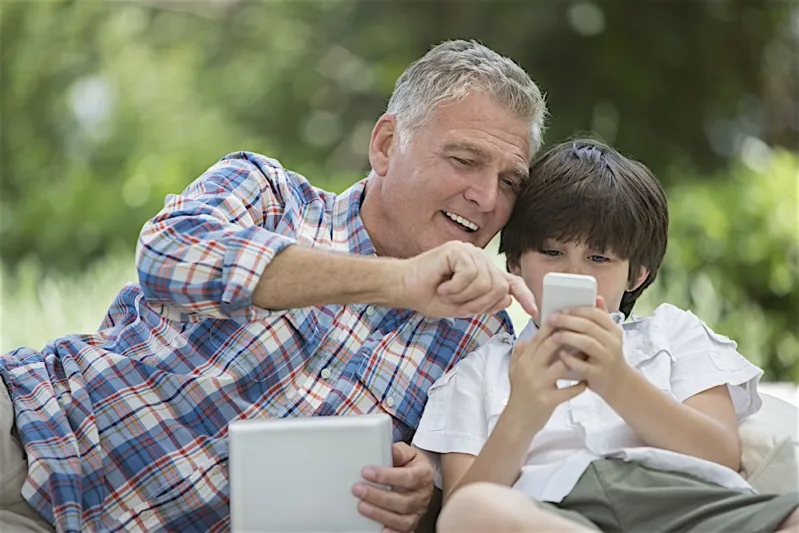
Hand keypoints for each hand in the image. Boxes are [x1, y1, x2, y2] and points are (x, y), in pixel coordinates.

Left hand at [352, 443, 433, 532]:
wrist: (421, 477)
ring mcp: (417, 512)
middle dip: (378, 496)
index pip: (407, 478)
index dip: (386, 476)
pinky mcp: (411, 524)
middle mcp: (422, 496)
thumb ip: (397, 451)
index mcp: (423, 475)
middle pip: (403, 501)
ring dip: (380, 514)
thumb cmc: (411, 465)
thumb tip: (388, 449)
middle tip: (358, 490)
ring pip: (402, 520)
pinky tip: (379, 530)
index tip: (366, 472)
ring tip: (362, 506)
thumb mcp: (407, 453)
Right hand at [397, 241, 536, 318]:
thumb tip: (507, 299)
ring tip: (446, 293)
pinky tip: (442, 285)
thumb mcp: (462, 307)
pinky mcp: (457, 250)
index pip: (510, 282)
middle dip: (479, 303)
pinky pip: (470, 275)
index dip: (524, 296)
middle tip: (457, 304)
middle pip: (498, 287)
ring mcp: (469, 252)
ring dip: (464, 297)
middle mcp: (479, 259)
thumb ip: (485, 304)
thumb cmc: (428, 296)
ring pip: (485, 283)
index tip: (534, 312)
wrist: (404, 288)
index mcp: (482, 272)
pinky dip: (455, 288)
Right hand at [507, 317, 585, 417]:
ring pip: (561, 366)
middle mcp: (529, 370)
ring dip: (577, 359)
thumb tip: (525, 340)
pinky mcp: (547, 400)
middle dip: (568, 337)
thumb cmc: (519, 395)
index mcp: (523, 361)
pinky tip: (586, 382)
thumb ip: (519, 355)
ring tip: (588, 355)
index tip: (566, 317)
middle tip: (583, 331)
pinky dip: (579, 386)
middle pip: (550, 346)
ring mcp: (538, 385)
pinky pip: (568, 390)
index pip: (538, 338)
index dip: (552, 327)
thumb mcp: (514, 372)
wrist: (517, 421)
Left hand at [547, 296, 631, 397]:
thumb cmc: (606, 355)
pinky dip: (570, 359)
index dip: (578, 310)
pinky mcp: (598, 374)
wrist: (618, 383)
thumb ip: (602, 318)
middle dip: (567, 320)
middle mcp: (612, 343)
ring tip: (553, 335)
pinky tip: (560, 354)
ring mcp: (606, 359)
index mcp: (614, 330)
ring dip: (567, 337)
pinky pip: (583, 365)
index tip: (562, 309)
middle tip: (551, 319)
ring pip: (587, 343)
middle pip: (589, 326)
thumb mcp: (608, 336)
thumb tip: (597, 297)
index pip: (596, 314)